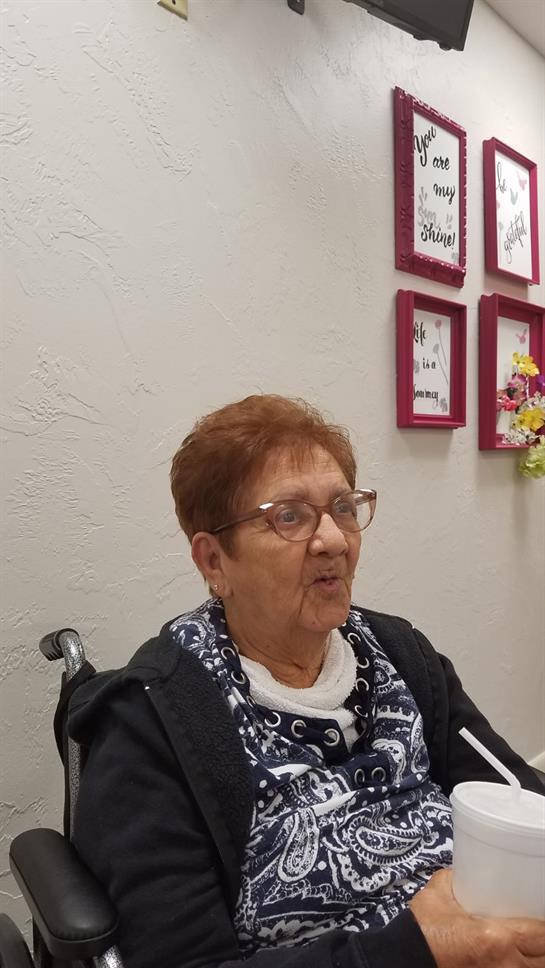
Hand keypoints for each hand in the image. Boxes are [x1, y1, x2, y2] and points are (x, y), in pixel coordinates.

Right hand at [409, 869, 544, 966]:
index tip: (541, 915)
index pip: (543, 935)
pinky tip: (518, 957)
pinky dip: (522, 965)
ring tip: (531, 945)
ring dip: (536, 958)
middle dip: (544, 944)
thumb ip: (461, 877)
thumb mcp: (440, 891)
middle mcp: (506, 964)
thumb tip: (470, 867)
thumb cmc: (423, 927)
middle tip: (537, 928)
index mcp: (497, 938)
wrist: (406, 956)